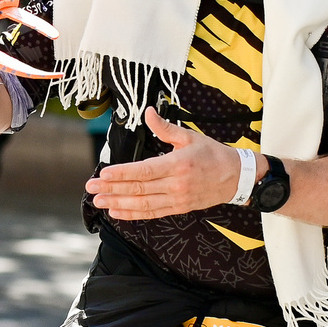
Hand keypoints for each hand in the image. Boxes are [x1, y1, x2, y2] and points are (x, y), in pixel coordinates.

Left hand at [84, 109, 245, 220]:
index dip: (121, 173)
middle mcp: (176, 185)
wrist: (236, 178)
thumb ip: (165, 127)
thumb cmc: (213, 155)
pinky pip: (152, 213)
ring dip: (118, 204)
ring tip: (99, 201)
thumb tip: (148, 112)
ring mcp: (177, 199)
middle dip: (112, 189)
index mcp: (178, 165)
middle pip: (138, 189)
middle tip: (92, 187)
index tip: (103, 173)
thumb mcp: (190, 137)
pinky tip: (117, 212)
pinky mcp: (178, 208)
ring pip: (142, 204)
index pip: (143, 171)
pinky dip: (132, 214)